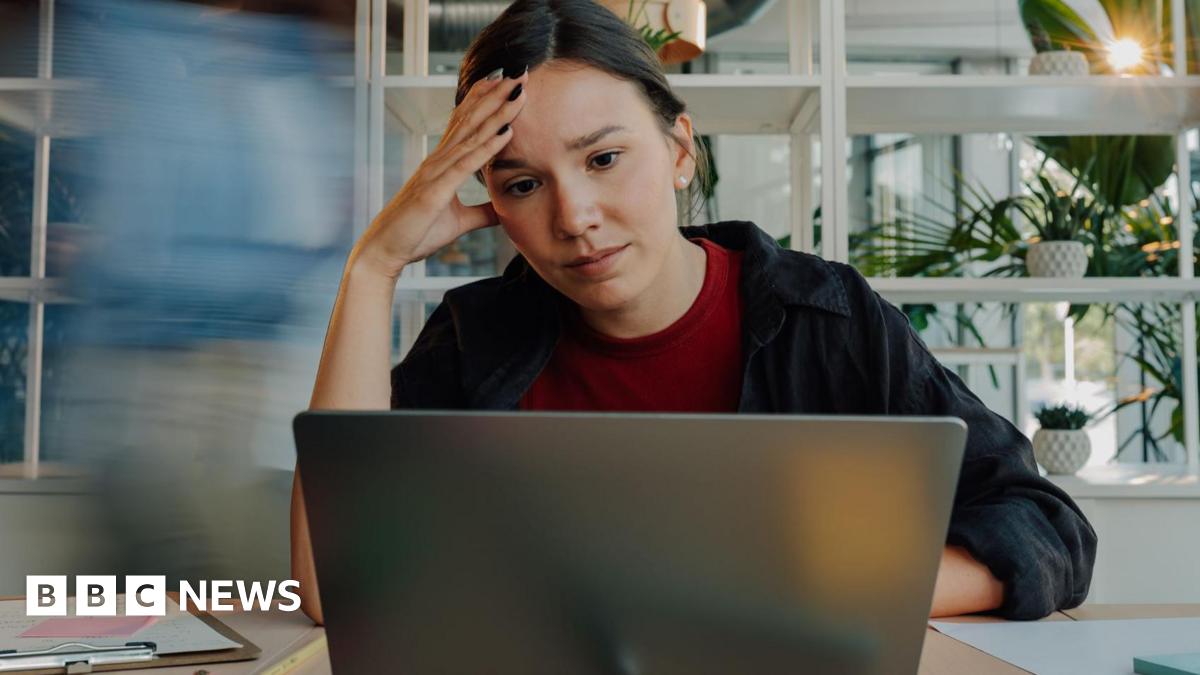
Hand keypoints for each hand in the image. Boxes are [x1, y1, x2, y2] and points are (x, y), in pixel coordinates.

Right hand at [353, 66, 528, 278]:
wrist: (385, 251)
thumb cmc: (416, 235)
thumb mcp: (459, 222)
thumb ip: (482, 212)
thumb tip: (504, 210)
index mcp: (440, 164)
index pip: (465, 124)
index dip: (484, 101)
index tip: (504, 82)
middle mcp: (437, 161)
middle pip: (470, 120)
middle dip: (495, 96)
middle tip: (519, 74)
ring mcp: (435, 173)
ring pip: (471, 136)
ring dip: (497, 113)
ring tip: (517, 93)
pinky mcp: (435, 191)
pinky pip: (466, 165)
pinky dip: (487, 148)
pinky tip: (505, 134)